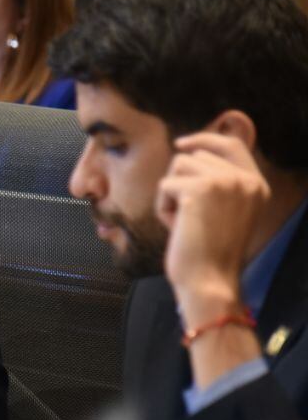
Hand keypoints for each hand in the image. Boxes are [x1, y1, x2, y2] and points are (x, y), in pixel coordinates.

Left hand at [156, 132, 267, 325]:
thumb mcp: (225, 212)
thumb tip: (189, 152)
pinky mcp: (200, 189)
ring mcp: (224, 181)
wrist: (209, 281)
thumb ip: (218, 183)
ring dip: (171, 194)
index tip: (181, 143)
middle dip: (181, 184)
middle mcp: (245, 180)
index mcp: (256, 185)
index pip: (231, 144)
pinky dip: (163, 207)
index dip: (204, 138)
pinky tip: (177, 228)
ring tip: (185, 221)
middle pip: (194, 155)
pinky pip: (164, 185)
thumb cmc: (210, 254)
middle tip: (192, 218)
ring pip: (177, 166)